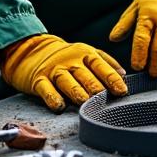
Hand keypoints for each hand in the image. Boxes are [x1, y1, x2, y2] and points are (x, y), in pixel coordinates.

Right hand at [1, 34, 127, 111]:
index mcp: (85, 54)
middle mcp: (70, 61)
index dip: (111, 78)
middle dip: (95, 86)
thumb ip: (106, 63)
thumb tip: (124, 75)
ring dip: (76, 92)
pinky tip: (59, 106)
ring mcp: (54, 70)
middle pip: (84, 74)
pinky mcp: (38, 79)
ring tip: (85, 102)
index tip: (122, 91)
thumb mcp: (86, 54)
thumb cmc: (66, 57)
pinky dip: (52, 97)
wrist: (32, 50)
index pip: (100, 66)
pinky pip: (45, 88)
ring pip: (67, 81)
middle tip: (104, 98)